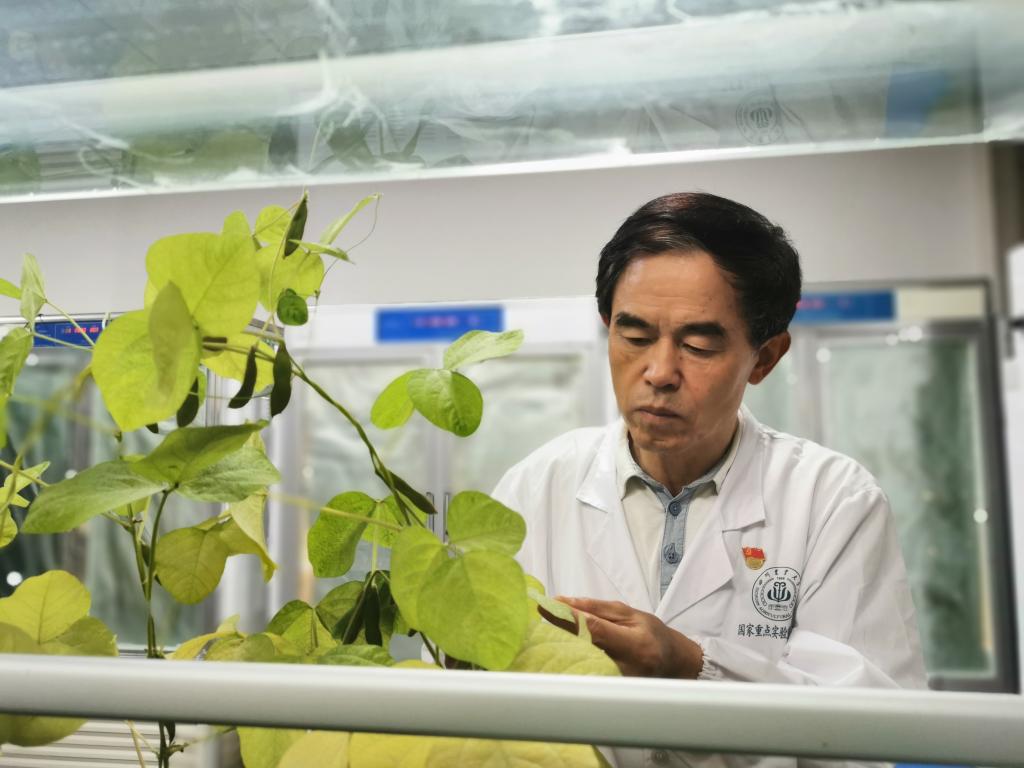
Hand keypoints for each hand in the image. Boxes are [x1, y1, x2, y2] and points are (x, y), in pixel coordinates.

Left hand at [558, 596, 702, 678]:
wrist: (672, 662)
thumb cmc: (652, 633)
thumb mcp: (629, 613)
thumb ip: (596, 608)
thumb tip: (564, 601)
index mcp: (636, 643)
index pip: (595, 629)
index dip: (568, 617)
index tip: (546, 607)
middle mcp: (628, 667)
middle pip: (584, 647)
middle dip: (559, 631)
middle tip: (541, 616)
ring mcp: (619, 683)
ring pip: (581, 662)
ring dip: (562, 644)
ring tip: (548, 630)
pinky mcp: (612, 690)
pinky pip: (586, 672)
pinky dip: (572, 658)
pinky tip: (562, 648)